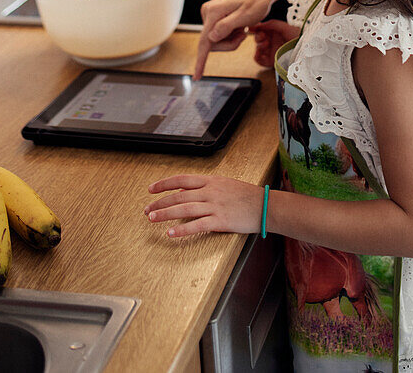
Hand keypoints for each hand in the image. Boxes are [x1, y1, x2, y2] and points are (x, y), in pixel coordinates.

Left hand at [145, 175, 263, 237]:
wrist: (265, 205)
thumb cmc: (246, 196)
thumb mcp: (225, 184)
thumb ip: (206, 187)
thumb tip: (187, 191)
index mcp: (211, 181)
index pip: (181, 180)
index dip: (164, 184)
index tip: (151, 189)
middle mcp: (210, 191)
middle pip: (179, 195)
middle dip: (160, 201)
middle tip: (147, 209)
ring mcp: (214, 206)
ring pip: (184, 209)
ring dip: (165, 213)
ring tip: (152, 218)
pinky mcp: (220, 221)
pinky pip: (197, 225)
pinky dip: (182, 229)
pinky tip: (170, 233)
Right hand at [192, 0, 288, 79]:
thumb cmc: (256, 2)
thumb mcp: (245, 16)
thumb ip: (226, 27)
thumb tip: (210, 38)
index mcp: (213, 12)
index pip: (204, 41)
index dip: (200, 61)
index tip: (196, 76)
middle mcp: (208, 12)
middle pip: (211, 43)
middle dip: (229, 43)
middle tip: (243, 33)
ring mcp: (211, 15)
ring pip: (216, 41)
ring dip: (231, 39)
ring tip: (242, 28)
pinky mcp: (215, 18)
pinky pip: (219, 35)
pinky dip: (231, 35)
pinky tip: (239, 26)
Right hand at [249, 20, 299, 68]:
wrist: (304, 48)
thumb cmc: (297, 36)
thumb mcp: (283, 26)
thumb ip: (270, 24)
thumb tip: (257, 24)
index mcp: (273, 32)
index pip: (260, 30)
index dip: (255, 29)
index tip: (251, 28)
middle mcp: (271, 42)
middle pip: (257, 39)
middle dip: (258, 37)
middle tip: (263, 36)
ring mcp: (271, 52)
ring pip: (257, 49)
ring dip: (259, 45)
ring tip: (266, 44)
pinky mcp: (271, 61)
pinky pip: (258, 60)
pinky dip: (257, 56)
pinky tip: (260, 52)